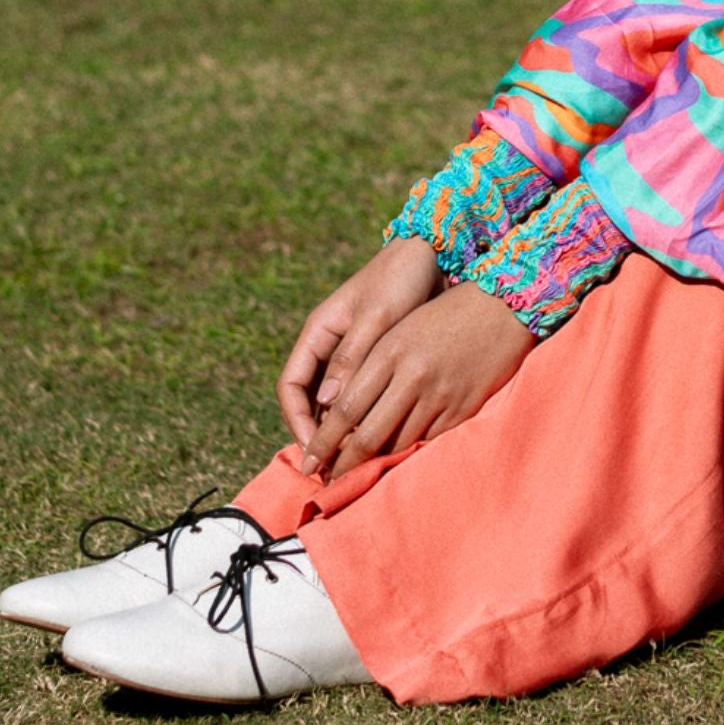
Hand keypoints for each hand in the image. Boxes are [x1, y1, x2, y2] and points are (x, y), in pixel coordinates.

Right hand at [277, 235, 441, 450]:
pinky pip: (362, 396)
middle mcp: (329, 347)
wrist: (432, 254)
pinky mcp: (377, 361)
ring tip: (353, 464)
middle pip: (308, 401)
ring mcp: (351, 355)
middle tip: (331, 470)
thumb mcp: (377, 316)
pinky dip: (366, 418)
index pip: (290, 386)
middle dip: (316, 435)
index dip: (297, 421)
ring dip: (340, 431)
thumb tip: (328, 404)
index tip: (314, 451)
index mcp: (318, 333)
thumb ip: (352, 356)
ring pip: (335, 403)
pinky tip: (380, 440)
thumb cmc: (400, 279)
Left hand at [299, 282, 534, 481]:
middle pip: (368, 434)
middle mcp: (413, 376)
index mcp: (391, 351)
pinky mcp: (463, 409)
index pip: (345, 408)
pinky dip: (408, 455)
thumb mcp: (400, 328)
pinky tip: (394, 465)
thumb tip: (333, 408)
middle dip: (342, 465)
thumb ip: (367, 363)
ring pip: (397, 443)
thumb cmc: (443, 314)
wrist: (503, 307)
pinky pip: (428, 442)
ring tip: (355, 479)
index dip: (323, 441)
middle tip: (325, 482)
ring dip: (374, 465)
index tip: (309, 462)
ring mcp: (440, 395)